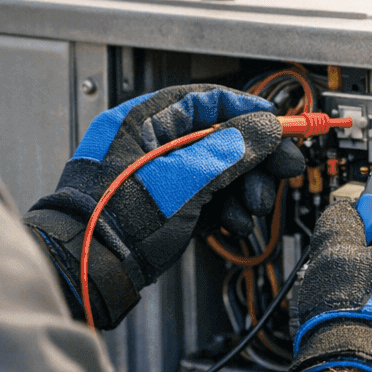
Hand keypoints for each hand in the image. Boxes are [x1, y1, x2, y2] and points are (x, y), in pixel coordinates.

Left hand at [26, 84, 303, 328]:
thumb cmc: (119, 219)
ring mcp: (155, 176)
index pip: (210, 100)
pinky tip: (234, 224)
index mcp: (145, 120)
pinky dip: (224, 209)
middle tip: (283, 174)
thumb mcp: (187, 177)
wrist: (89, 270)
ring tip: (255, 209)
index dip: (251, 113)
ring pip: (216, 170)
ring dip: (244, 189)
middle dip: (255, 160)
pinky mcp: (160, 205)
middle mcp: (150, 142)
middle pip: (219, 137)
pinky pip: (204, 197)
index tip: (280, 127)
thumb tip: (265, 127)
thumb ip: (231, 148)